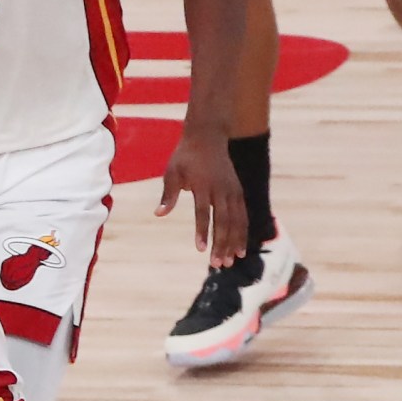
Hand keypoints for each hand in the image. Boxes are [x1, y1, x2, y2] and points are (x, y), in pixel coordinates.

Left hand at [156, 132, 248, 266]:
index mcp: (204, 185)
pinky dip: (242, 232)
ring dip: (234, 242)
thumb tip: (159, 214)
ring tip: (231, 261)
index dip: (202, 232)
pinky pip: (243, 215)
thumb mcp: (172, 171)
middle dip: (221, 244)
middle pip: (223, 221)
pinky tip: (240, 248)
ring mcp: (232, 190)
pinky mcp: (238, 191)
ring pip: (237, 220)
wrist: (208, 135)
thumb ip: (168, 194)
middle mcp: (221, 189)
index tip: (200, 250)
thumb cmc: (185, 156)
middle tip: (217, 264)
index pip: (203, 213)